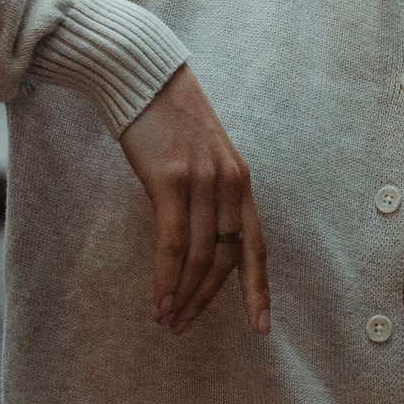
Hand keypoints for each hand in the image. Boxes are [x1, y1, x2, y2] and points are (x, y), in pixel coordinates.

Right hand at [121, 66, 270, 337]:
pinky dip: (166, 279)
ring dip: (184, 296)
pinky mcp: (171, 181)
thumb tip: (197, 241)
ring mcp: (202, 183)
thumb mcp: (200, 158)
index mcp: (240, 181)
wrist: (142, 75)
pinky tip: (159, 302)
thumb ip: (207, 196)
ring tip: (168, 321)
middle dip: (207, 299)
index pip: (255, 245)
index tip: (260, 326)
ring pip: (199, 258)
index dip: (258, 288)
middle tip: (185, 328)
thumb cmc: (165, 118)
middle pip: (226, 258)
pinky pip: (172, 245)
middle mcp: (229, 184)